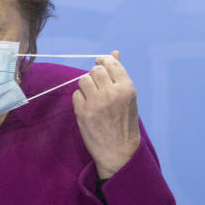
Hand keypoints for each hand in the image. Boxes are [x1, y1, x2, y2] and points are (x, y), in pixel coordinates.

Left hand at [72, 51, 140, 178]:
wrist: (119, 152)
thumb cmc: (124, 122)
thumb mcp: (128, 98)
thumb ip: (119, 75)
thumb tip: (114, 53)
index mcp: (127, 89)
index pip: (110, 63)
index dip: (103, 61)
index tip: (99, 63)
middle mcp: (112, 93)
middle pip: (95, 70)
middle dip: (94, 75)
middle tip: (97, 85)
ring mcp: (96, 103)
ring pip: (83, 80)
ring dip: (86, 86)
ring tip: (93, 97)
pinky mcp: (83, 113)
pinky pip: (76, 94)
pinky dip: (80, 99)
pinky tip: (88, 108)